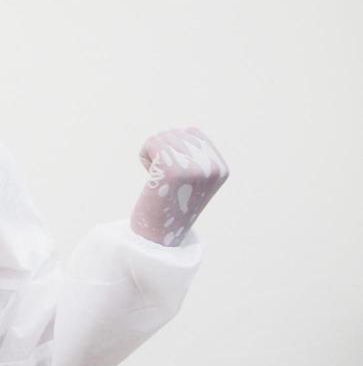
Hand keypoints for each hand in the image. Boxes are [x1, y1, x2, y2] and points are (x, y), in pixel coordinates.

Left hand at [130, 126, 229, 245]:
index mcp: (221, 168)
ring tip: (158, 179)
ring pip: (162, 137)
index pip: (193, 132)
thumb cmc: (169, 203)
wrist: (159, 235)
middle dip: (161, 151)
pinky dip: (144, 156)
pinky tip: (151, 177)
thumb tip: (190, 130)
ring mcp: (196, 168)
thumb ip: (197, 155)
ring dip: (152, 155)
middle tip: (164, 179)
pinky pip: (151, 143)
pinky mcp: (174, 170)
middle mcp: (213, 167)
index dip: (175, 148)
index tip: (175, 175)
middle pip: (176, 133)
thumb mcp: (192, 179)